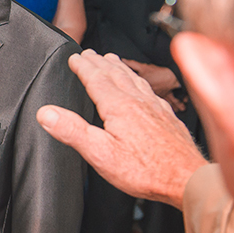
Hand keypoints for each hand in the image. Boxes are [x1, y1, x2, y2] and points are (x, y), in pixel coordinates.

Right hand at [37, 50, 206, 208]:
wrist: (188, 179)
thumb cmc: (146, 170)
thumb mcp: (100, 154)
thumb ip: (72, 131)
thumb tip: (46, 113)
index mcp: (119, 107)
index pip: (96, 79)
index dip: (83, 67)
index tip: (74, 57)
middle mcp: (139, 102)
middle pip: (115, 74)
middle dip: (99, 62)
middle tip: (89, 53)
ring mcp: (156, 108)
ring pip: (134, 80)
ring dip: (120, 68)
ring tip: (113, 61)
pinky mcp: (168, 118)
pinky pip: (150, 91)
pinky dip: (139, 82)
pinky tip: (143, 88)